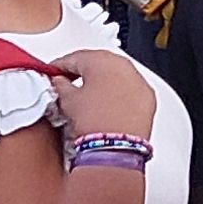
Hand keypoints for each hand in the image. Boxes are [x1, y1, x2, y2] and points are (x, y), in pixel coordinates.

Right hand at [43, 47, 157, 137]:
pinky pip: (130, 88)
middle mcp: (122, 65)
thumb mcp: (68, 101)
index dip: (60, 65)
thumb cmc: (94, 122)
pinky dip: (119, 93)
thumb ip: (61, 86)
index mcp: (100, 60)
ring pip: (116, 74)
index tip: (54, 72)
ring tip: (88, 96)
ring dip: (102, 81)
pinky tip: (108, 105)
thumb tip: (60, 83)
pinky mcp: (148, 96)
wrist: (116, 146)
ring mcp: (137, 79)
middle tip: (69, 81)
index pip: (75, 57)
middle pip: (97, 62)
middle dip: (82, 71)